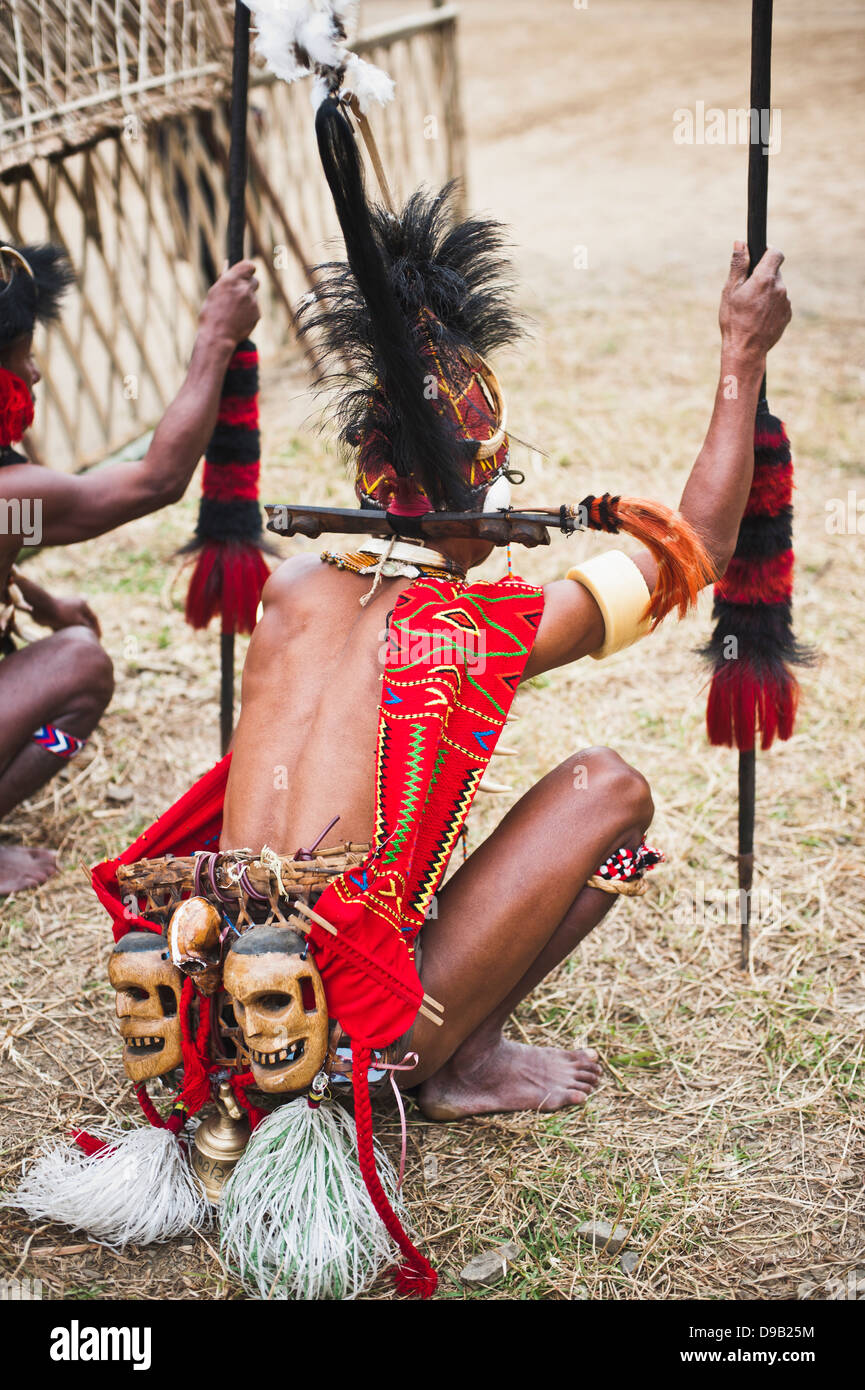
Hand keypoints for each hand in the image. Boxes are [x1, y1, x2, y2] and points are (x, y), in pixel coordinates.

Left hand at [43, 595, 100, 636]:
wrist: (42, 609)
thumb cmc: (62, 614)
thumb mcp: (78, 622)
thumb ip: (87, 628)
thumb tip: (92, 633)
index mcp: (82, 605)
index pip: (93, 618)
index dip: (97, 628)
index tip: (98, 638)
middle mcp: (75, 606)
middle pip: (84, 621)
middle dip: (86, 630)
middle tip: (89, 640)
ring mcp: (66, 611)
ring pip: (74, 624)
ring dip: (76, 632)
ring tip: (78, 641)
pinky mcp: (57, 616)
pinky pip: (64, 625)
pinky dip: (66, 631)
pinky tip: (66, 638)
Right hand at [197, 259, 259, 346]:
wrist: (218, 336)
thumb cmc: (211, 314)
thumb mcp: (214, 293)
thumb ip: (224, 279)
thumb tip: (228, 265)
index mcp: (231, 280)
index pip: (249, 266)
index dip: (247, 270)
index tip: (244, 273)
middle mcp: (244, 289)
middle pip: (254, 281)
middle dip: (248, 285)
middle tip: (239, 293)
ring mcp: (252, 302)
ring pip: (253, 296)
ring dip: (247, 300)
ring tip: (234, 311)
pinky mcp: (257, 314)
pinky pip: (255, 309)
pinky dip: (249, 312)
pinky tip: (238, 319)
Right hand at [719, 242, 791, 365]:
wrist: (746, 350)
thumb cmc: (734, 321)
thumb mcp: (730, 291)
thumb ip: (738, 265)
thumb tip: (741, 243)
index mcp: (765, 279)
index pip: (775, 253)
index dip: (768, 251)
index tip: (760, 256)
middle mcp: (780, 288)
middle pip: (774, 272)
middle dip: (762, 276)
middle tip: (747, 290)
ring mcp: (786, 302)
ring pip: (777, 288)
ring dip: (766, 292)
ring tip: (751, 308)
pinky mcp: (787, 315)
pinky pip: (780, 303)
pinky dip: (771, 305)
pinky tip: (758, 317)